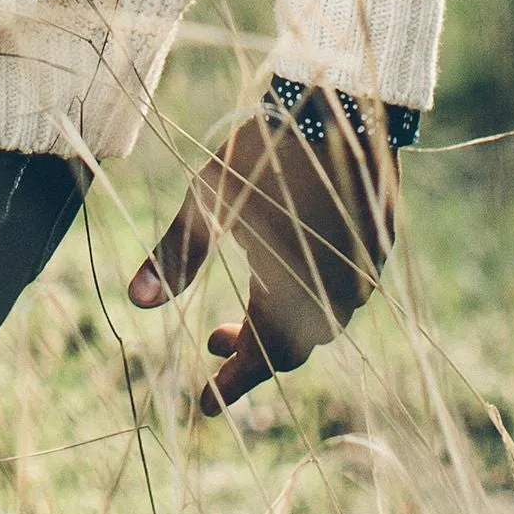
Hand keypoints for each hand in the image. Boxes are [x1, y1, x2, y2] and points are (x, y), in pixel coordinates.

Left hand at [127, 102, 398, 414]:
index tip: (203, 405)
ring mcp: (361, 274)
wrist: (338, 109)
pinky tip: (283, 270)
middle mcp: (334, 298)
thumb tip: (136, 303)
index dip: (230, 386)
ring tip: (240, 308)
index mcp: (292, 297)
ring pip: (318, 319)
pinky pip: (339, 290)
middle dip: (249, 350)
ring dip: (277, 321)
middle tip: (210, 342)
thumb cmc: (261, 155)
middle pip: (291, 346)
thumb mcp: (206, 203)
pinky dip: (306, 294)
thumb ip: (176, 256)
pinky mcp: (377, 247)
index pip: (260, 363)